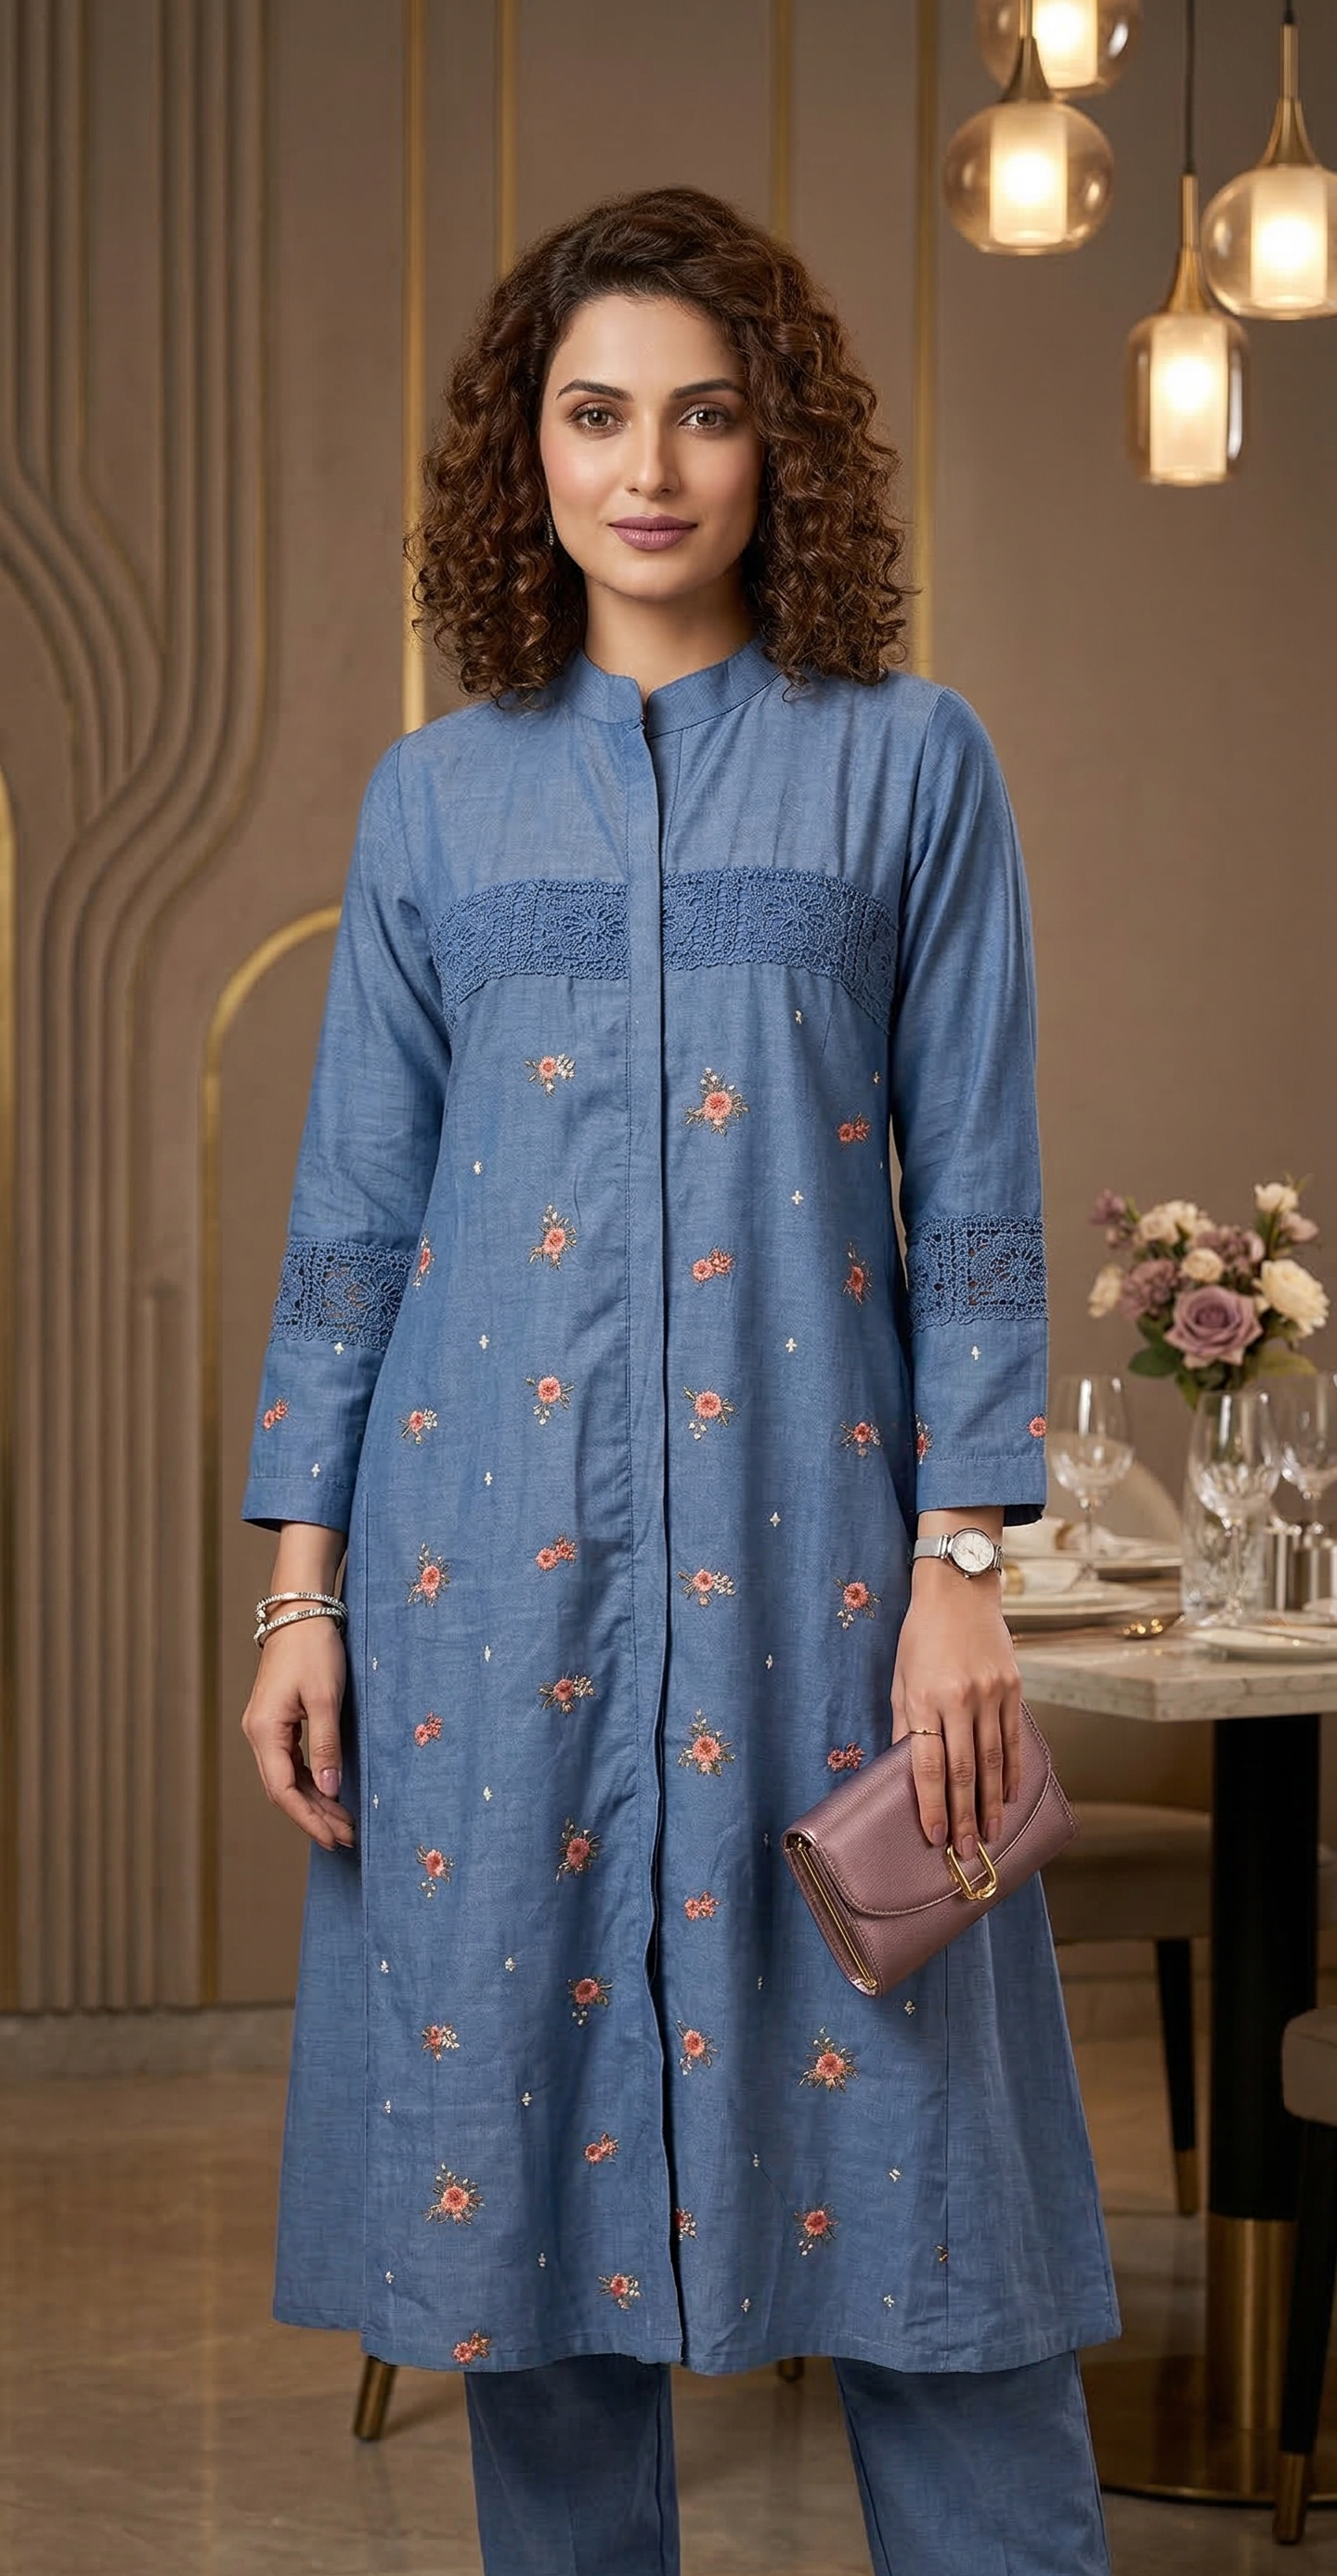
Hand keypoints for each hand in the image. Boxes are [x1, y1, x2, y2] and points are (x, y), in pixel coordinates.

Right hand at [241, 1619, 354, 1851]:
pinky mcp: (276, 1720)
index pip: (283, 1790)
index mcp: (265, 1730)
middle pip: (283, 1789)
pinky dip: (310, 1781)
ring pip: (286, 1778)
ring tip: (343, 1822)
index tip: (335, 1838)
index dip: (309, 1819)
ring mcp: (265, 1727)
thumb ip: (327, 1746)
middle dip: (314, 1816)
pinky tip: (329, 1793)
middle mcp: (258, 1733)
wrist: (300, 1611)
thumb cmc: (314, 1648)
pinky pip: (289, 1762)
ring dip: (314, 1801)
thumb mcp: (325, 1698)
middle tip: (348, 1837)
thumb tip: (330, 1792)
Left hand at [890, 1566, 1021, 1859]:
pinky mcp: (1013, 1687)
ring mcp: (991, 1693)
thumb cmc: (921, 1636)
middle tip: (967, 1852)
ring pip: (993, 1760)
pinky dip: (1014, 1770)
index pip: (927, 1765)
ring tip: (991, 1834)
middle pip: (963, 1771)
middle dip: (964, 1816)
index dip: (931, 1806)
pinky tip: (1012, 1794)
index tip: (935, 1838)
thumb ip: (906, 1725)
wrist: (960, 1590)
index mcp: (924, 1698)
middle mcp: (959, 1698)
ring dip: (992, 1802)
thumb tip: (906, 1773)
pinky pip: (1014, 1738)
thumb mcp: (901, 1678)